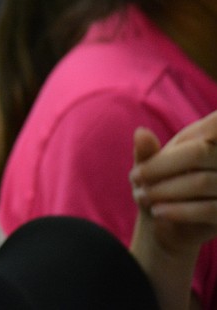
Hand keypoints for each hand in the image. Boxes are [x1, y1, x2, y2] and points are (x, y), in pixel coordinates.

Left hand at [130, 110, 216, 253]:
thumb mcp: (148, 165)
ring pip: (202, 181)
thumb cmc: (157, 182)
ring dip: (165, 190)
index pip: (211, 124)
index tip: (142, 168)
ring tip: (143, 198)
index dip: (195, 128)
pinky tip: (158, 213)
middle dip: (159, 168)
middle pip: (198, 153)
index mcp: (209, 135)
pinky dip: (179, 211)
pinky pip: (210, 209)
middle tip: (135, 179)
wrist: (165, 221)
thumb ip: (147, 150)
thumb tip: (141, 132)